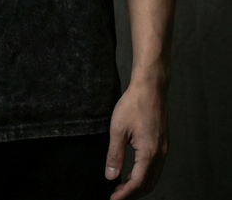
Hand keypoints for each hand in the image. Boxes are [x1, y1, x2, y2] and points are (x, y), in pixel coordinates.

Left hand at [105, 81, 168, 198]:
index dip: (125, 194)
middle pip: (148, 184)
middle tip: (116, 196)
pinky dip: (145, 175)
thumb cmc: (134, 104)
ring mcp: (163, 148)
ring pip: (153, 176)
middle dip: (133, 194)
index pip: (138, 183)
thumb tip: (111, 176)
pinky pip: (156, 166)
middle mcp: (160, 153)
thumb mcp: (118, 129)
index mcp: (149, 152)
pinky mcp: (162, 142)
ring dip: (139, 185)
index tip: (113, 199)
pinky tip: (133, 172)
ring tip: (122, 187)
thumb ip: (114, 155)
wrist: (150, 87)